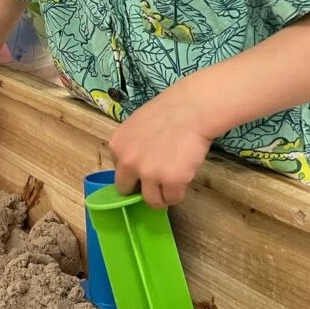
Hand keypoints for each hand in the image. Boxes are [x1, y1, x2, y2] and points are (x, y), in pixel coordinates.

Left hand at [109, 80, 212, 208]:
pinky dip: (179, 192)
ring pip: (151, 200)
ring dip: (162, 193)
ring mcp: (149, 174)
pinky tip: (184, 175)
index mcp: (117, 146)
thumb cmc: (168, 111)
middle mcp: (128, 162)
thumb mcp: (137, 126)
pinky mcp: (171, 182)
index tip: (146, 166)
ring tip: (173, 177)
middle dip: (141, 186)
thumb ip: (131, 147)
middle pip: (127, 190)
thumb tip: (135, 166)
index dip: (133, 171)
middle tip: (157, 176)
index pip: (119, 171)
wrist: (192, 108)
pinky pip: (172, 199)